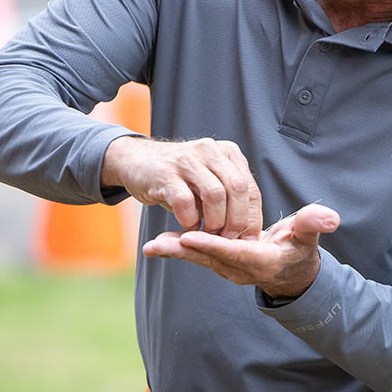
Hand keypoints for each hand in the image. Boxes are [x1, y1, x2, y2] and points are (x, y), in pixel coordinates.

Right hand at [101, 136, 262, 237]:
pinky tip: (188, 227)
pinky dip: (190, 220)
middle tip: (229, 239)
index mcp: (228, 153)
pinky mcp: (165, 174)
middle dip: (237, 220)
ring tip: (209, 235)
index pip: (251, 188)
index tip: (250, 239)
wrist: (138, 161)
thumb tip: (249, 233)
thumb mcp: (210, 179)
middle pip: (237, 189)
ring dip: (215, 222)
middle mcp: (210, 151)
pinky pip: (185, 202)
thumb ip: (229, 197)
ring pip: (215, 195)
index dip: (253, 218)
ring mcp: (187, 160)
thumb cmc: (180, 178)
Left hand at [142, 204, 340, 298]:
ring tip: (151, 245)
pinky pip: (198, 256)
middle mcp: (241, 269)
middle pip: (209, 258)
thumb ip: (314, 224)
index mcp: (262, 261)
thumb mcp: (309, 236)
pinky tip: (157, 242)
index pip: (235, 252)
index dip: (213, 244)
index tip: (190, 235)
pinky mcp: (220, 264)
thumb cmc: (301, 250)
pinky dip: (179, 248)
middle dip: (182, 250)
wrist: (293, 273)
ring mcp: (229, 269)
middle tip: (156, 245)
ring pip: (199, 258)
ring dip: (175, 251)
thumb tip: (329, 217)